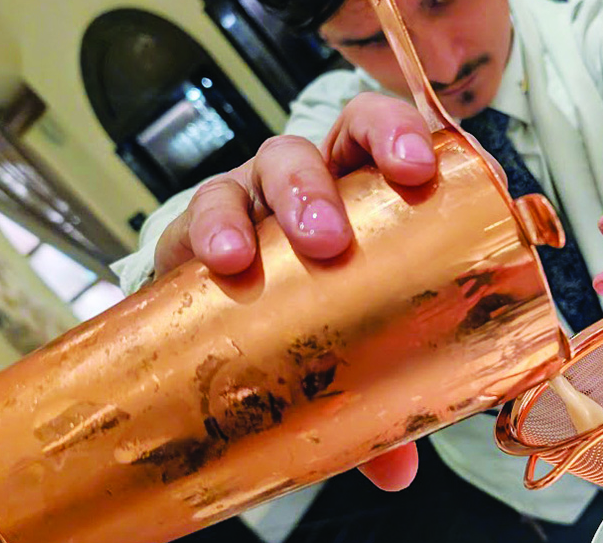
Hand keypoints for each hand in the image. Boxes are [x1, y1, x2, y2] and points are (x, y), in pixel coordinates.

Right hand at [154, 93, 436, 490]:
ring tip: (243, 259)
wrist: (238, 327)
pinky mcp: (192, 234)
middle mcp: (298, 187)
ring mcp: (246, 203)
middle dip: (312, 189)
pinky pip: (187, 218)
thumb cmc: (315, 313)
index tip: (415, 168)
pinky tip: (209, 266)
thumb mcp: (355, 347)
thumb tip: (398, 470)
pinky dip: (198, 236)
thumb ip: (378, 397)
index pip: (372, 132)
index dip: (394, 133)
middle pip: (304, 153)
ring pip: (244, 178)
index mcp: (354, 188)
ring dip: (246, 213)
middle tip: (327, 242)